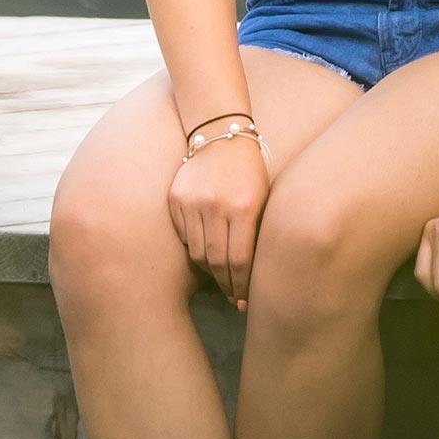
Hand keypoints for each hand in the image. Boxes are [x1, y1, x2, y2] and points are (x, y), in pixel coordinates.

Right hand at [168, 135, 269, 310]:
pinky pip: (184, 236)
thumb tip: (255, 276)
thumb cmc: (251, 173)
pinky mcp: (175, 200)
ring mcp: (192, 203)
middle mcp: (216, 206)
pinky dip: (195, 249)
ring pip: (197, 253)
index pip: (240, 259)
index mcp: (243, 207)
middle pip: (216, 261)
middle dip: (226, 285)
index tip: (244, 301)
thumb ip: (256, 233)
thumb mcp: (263, 199)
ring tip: (222, 281)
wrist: (221, 137)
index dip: (242, 285)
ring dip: (210, 272)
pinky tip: (206, 256)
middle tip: (233, 298)